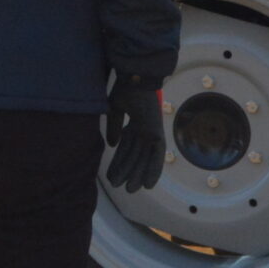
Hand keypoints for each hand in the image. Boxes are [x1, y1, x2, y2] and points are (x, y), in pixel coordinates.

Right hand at [103, 73, 165, 193]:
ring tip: (131, 189)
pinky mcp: (157, 132)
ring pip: (145, 159)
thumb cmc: (125, 88)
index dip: (119, 163)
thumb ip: (114, 127)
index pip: (126, 149)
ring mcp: (152, 132)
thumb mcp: (115, 110)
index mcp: (135, 124)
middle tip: (120, 187)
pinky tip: (149, 184)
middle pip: (135, 157)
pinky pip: (157, 155)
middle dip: (128, 172)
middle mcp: (144, 130)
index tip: (111, 177)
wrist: (135, 77)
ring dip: (138, 175)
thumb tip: (111, 144)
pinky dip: (154, 170)